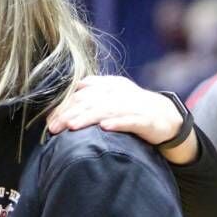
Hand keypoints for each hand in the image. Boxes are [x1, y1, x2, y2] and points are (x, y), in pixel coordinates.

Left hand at [47, 76, 198, 162]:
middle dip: (70, 114)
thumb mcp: (113, 96)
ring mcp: (133, 107)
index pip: (81, 95)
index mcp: (109, 87)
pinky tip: (105, 128)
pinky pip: (130, 121)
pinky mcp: (146, 121)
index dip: (64, 107)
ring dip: (88, 118)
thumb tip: (75, 87)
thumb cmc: (134, 108)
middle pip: (90, 102)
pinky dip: (118, 123)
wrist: (167, 117)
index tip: (49, 120)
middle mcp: (119, 95)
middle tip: (53, 127)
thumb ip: (95, 90)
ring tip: (71, 127)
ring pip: (106, 111)